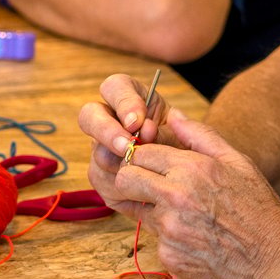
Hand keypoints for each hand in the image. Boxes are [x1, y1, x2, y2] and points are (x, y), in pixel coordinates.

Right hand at [80, 73, 196, 217]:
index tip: (137, 121)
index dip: (122, 102)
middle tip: (127, 147)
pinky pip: (101, 179)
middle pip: (89, 116)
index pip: (114, 87)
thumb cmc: (189, 152)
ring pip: (96, 153)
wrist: (191, 183)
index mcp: (131, 102)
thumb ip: (166, 130)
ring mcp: (102, 149)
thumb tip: (146, 130)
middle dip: (107, 132)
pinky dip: (121, 185)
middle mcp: (110, 122)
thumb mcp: (186, 135)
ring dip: (119, 163)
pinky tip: (141, 191)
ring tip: (145, 173)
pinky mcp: (102, 176)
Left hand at [104, 112, 279, 278]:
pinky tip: (196, 239)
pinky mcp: (168, 255)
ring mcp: (169, 228)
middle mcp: (176, 197)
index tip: (147, 163)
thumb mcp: (238, 164)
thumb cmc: (260, 210)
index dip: (140, 157)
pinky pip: (154, 239)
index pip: (139, 153)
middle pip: (124, 179)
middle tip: (150, 185)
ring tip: (188, 215)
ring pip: (137, 209)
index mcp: (192, 169)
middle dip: (131, 180)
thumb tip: (173, 115)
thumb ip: (201, 136)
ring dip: (153, 209)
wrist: (277, 263)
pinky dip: (169, 237)